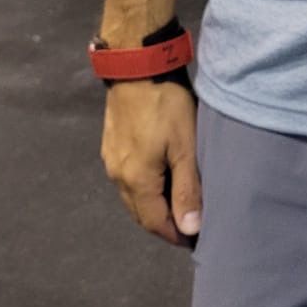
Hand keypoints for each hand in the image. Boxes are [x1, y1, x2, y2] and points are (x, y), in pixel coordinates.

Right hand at [101, 82, 201, 247]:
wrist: (137, 65)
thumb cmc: (166, 105)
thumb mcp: (185, 148)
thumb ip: (187, 189)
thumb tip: (189, 228)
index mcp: (136, 181)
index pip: (154, 223)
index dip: (175, 235)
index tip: (195, 240)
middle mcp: (118, 175)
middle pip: (141, 213)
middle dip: (164, 223)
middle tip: (190, 224)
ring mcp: (111, 158)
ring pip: (133, 196)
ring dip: (154, 205)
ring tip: (180, 202)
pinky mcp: (112, 143)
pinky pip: (128, 178)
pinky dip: (146, 187)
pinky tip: (163, 177)